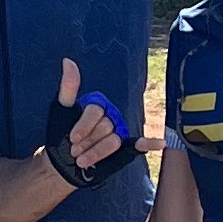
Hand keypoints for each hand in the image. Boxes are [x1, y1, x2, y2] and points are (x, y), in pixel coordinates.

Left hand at [40, 58, 140, 193]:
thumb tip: (67, 60)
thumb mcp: (61, 110)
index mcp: (98, 104)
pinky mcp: (123, 148)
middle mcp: (110, 116)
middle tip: (76, 151)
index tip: (71, 138)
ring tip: (83, 160)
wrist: (63, 162)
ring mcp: (118, 131)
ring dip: (96, 152)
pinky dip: (151, 143)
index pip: (96, 111)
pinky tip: (161, 143)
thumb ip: (68, 87)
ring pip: (113, 141)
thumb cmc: (60, 134)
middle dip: (88, 142)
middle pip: (105, 127)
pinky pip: (140, 143)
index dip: (83, 126)